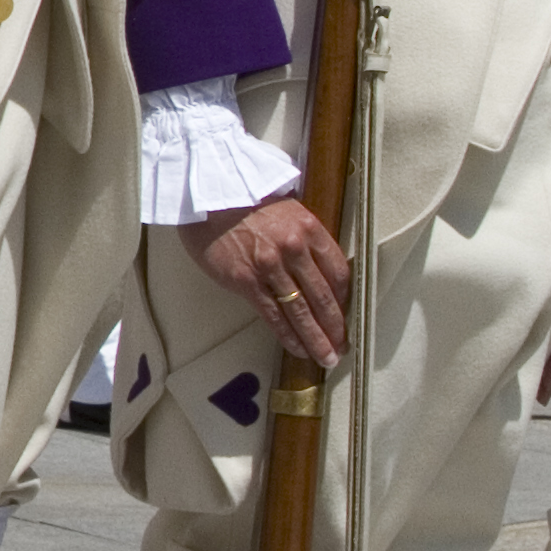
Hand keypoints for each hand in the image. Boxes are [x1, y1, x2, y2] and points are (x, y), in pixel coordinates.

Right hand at [196, 193, 351, 372]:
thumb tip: (314, 271)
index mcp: (309, 229)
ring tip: (326, 357)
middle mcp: (294, 248)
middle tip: (342, 346)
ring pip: (301, 311)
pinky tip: (297, 347)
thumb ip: (303, 238)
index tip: (345, 314)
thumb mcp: (285, 209)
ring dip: (317, 339)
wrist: (205, 193)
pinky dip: (288, 335)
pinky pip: (273, 315)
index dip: (345, 299)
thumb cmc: (242, 199)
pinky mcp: (245, 280)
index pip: (339, 272)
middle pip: (324, 297)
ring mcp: (270, 266)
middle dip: (336, 327)